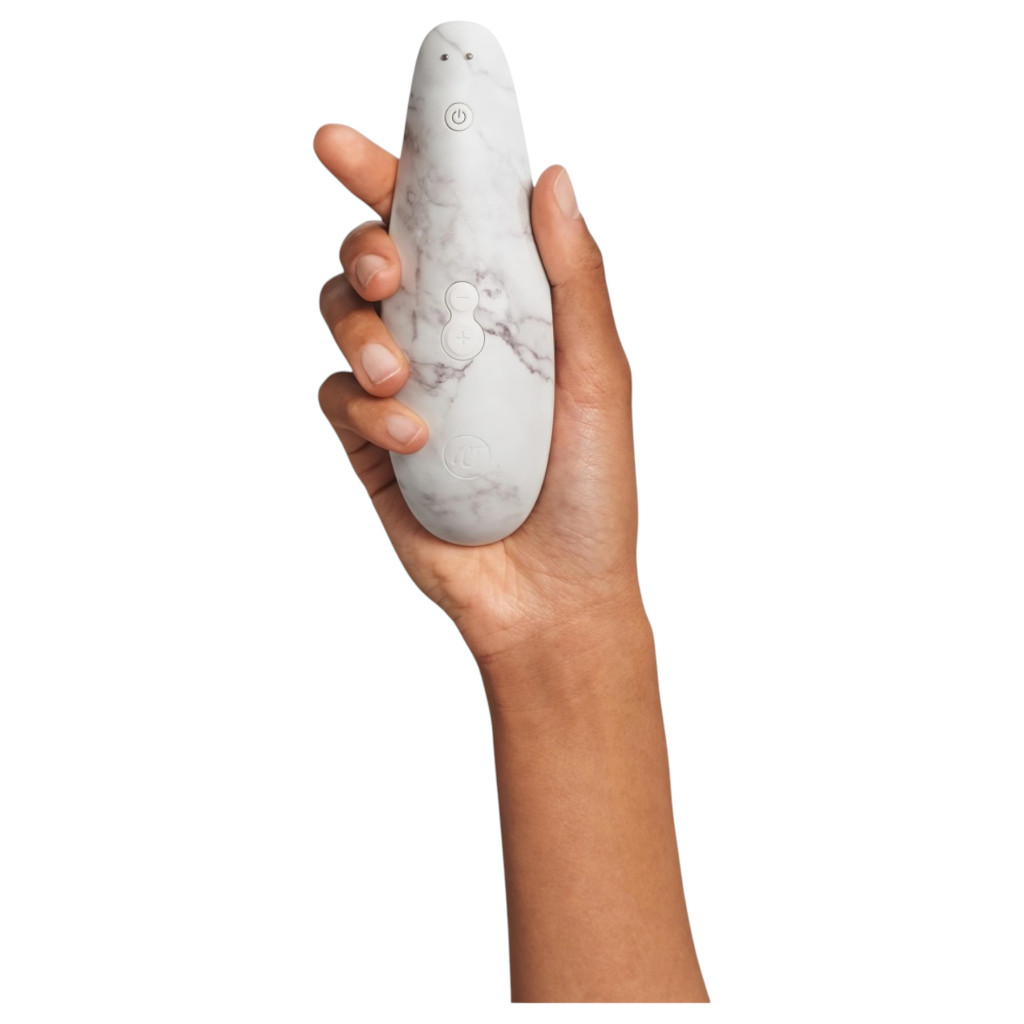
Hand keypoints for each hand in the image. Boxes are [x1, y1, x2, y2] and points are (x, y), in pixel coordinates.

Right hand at [315, 125, 644, 691]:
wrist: (552, 597)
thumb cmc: (591, 492)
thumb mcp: (597, 377)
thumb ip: (574, 280)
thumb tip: (552, 179)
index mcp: (501, 311)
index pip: (442, 223)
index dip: (390, 176)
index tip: (343, 145)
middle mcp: (447, 340)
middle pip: (375, 258)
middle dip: (363, 245)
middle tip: (386, 268)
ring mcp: (404, 390)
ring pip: (342, 318)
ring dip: (358, 328)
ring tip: (399, 373)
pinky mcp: (371, 444)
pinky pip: (338, 398)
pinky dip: (365, 408)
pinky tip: (413, 439)